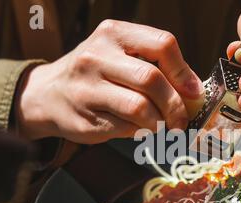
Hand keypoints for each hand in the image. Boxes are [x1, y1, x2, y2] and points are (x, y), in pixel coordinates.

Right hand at [15, 20, 202, 143]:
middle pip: (151, 80)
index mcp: (113, 34)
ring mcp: (87, 87)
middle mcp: (97, 56)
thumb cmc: (95, 74)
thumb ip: (153, 66)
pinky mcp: (84, 116)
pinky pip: (125, 127)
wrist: (47, 94)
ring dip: (159, 122)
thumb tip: (193, 91)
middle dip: (175, 105)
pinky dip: (140, 131)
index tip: (193, 92)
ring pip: (140, 108)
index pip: (161, 44)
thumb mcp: (119, 55)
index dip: (183, 71)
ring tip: (162, 126)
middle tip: (181, 120)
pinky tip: (138, 128)